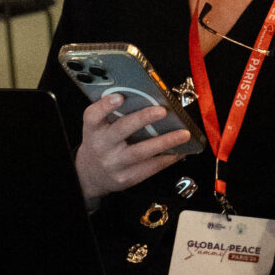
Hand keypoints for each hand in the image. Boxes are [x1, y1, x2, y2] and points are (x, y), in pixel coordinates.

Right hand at [76, 89, 193, 201]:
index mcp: (93, 130)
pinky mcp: (126, 178)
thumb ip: (112, 114)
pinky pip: (149, 168)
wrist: (91, 175)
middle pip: (121, 130)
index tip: (119, 97)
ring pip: (140, 152)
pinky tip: (178, 151)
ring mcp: (114, 164)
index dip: (105, 105)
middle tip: (162, 111)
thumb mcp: (98, 128)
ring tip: (183, 134)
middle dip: (142, 119)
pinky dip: (166, 159)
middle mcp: (101, 146)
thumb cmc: (100, 144)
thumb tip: (144, 97)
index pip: (93, 115)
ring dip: (164, 142)